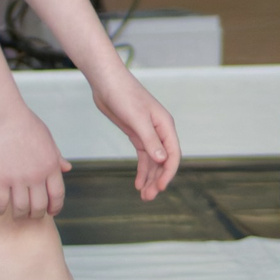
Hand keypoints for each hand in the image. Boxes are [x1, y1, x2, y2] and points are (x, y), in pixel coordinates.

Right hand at [0, 103, 70, 218]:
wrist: (4, 113)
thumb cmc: (25, 122)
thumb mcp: (48, 138)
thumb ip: (57, 156)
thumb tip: (67, 168)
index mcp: (51, 165)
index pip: (57, 195)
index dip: (55, 207)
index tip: (51, 212)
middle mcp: (37, 175)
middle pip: (40, 206)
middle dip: (36, 214)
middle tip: (31, 215)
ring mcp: (18, 178)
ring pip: (21, 208)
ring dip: (19, 215)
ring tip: (16, 214)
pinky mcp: (0, 178)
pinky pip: (1, 202)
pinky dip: (0, 210)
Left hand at [90, 68, 181, 199]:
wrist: (106, 82)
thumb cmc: (123, 95)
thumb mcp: (136, 119)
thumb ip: (150, 140)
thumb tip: (163, 160)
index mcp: (165, 126)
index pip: (173, 155)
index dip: (168, 173)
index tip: (159, 188)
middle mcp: (160, 131)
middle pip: (164, 161)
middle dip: (158, 179)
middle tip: (148, 197)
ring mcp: (148, 133)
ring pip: (153, 161)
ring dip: (150, 178)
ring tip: (143, 195)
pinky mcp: (136, 134)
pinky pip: (143, 156)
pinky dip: (142, 170)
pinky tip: (138, 183)